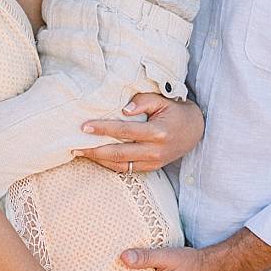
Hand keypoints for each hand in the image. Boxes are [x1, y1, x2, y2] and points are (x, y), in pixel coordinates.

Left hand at [73, 93, 203, 172]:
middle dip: (95, 150)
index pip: (124, 131)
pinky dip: (110, 165)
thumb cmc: (175, 111)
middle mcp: (155, 151)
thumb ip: (143, 101)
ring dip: (99, 160)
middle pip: (119, 153)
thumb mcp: (163, 100)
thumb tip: (123, 110)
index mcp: (157, 132)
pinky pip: (127, 169)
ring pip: (121, 165)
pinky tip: (97, 158)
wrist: (195, 130)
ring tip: (81, 153)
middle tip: (75, 146)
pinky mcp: (152, 168)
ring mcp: (153, 162)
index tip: (85, 126)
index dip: (103, 129)